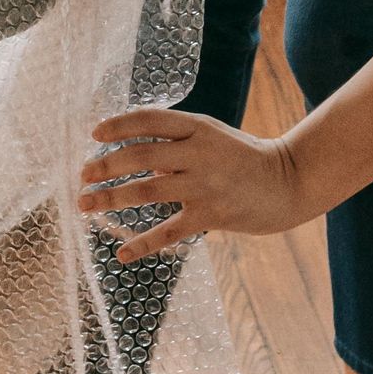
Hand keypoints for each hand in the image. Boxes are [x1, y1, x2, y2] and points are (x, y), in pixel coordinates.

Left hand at [79, 109, 308, 262]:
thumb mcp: (213, 136)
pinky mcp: (211, 216)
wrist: (289, 182)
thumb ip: (176, 142)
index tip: (94, 133)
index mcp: (198, 127)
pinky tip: (121, 254)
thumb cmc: (244, 157)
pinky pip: (169, 232)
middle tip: (82, 174)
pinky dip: (143, 244)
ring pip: (147, 191)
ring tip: (85, 204)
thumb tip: (133, 155)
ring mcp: (204, 186)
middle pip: (141, 156)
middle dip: (105, 165)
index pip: (150, 119)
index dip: (119, 124)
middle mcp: (198, 154)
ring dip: (111, 198)